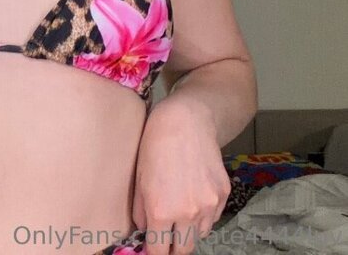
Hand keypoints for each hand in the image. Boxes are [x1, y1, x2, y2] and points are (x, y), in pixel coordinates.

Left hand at [131, 98, 230, 254]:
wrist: (186, 119)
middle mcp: (188, 213)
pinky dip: (204, 214)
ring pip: (199, 234)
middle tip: (166, 235)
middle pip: (183, 250)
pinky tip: (194, 194)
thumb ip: (141, 212)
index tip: (153, 248)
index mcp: (162, 211)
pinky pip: (213, 217)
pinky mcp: (223, 194)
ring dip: (189, 229)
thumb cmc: (156, 144)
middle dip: (173, 246)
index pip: (160, 252)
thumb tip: (145, 232)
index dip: (155, 252)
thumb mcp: (139, 178)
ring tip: (180, 207)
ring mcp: (209, 204)